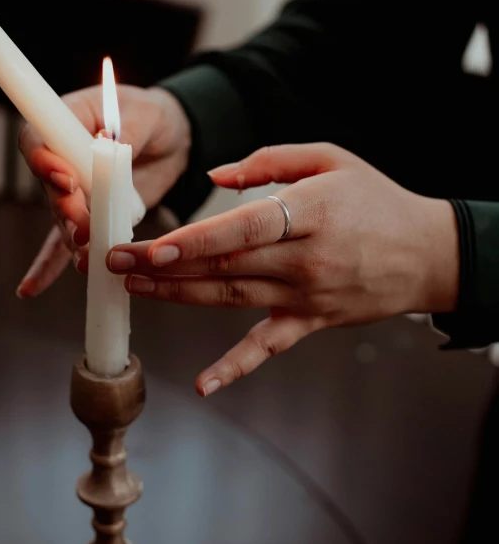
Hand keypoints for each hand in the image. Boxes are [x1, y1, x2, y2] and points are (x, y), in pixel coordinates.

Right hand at [17, 85, 190, 296]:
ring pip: (64, 220)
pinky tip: (31, 288)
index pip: (38, 143)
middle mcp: (61, 161)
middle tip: (84, 222)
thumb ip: (125, 132)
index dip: (45, 162)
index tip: (66, 178)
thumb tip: (110, 146)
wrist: (171, 139)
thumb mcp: (144, 115)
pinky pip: (67, 243)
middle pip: (50, 189)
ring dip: (75, 238)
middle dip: (67, 209)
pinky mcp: (91, 217)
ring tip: (89, 253)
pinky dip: (50, 267)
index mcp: (65, 124)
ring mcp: (75, 193)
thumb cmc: (152, 117)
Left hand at [105, 143, 458, 395]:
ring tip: (133, 287)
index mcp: (310, 212)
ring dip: (178, 295)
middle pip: (224, 265)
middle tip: (115, 260)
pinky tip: (203, 385)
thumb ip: (271, 161)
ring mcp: (307, 295)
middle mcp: (305, 259)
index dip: (196, 241)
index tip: (151, 247)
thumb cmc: (375, 199)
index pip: (243, 229)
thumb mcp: (331, 158)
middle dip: (164, 264)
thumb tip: (215, 177)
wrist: (426, 252)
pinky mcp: (312, 321)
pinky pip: (269, 347)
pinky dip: (235, 367)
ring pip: (231, 299)